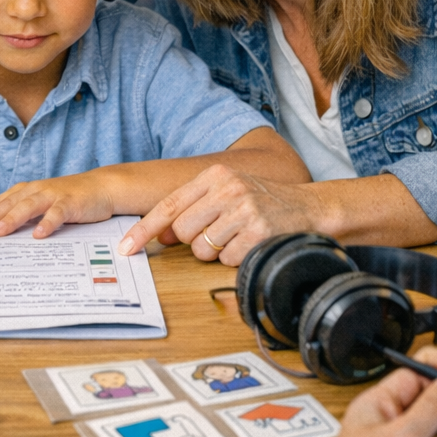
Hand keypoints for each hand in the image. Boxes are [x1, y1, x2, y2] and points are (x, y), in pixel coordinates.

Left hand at [0, 173, 114, 237]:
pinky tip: (39, 235)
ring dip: (12, 218)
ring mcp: (54, 195)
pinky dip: (47, 223)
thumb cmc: (69, 198)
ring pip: (29, 206)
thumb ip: (24, 213)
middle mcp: (37, 190)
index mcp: (28, 190)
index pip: (1, 201)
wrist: (101, 187)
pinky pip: (57, 213)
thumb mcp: (43, 203)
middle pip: (10, 203)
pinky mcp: (71, 202)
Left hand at [117, 164, 327, 265]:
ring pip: (203, 249)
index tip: (126, 247)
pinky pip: (227, 259)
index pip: (169, 205)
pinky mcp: (258, 231)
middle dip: (194, 242)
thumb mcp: (227, 193)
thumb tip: (162, 235)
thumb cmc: (262, 202)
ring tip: (238, 236)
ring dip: (216, 252)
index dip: (144, 229)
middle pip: (183, 232)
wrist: (310, 207)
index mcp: (214, 176)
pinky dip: (236, 258)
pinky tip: (251, 243)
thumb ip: (194, 208)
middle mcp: (227, 189)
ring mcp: (243, 209)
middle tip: (218, 234)